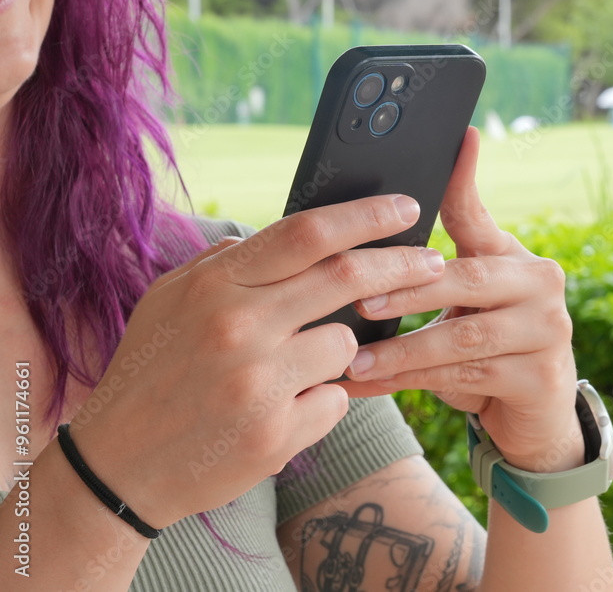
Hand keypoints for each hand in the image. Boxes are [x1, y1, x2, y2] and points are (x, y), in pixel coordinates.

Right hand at [69, 195, 446, 527]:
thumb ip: (225, 263)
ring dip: (341, 348)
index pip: (308, 233)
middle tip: (432, 263)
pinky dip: (321, 399)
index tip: (406, 206)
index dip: (367, 215)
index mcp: (215, 287)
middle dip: (402, 265)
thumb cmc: (149, 371)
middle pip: (349, 279)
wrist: (118, 466)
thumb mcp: (169, 300)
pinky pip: (335, 399)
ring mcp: (260, 385)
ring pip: (347, 344)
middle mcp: (239, 329)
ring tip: (291, 367)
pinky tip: (281, 409)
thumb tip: (285, 238)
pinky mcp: (277, 435)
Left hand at [344, 129, 584, 472]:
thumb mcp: (465, 306)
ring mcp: (548, 331)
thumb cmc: (487, 349)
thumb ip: (432, 273)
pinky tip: (374, 387)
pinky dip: (413, 384)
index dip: (464, 178)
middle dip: (408, 291)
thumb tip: (369, 235)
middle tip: (360, 300)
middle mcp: (541, 283)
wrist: (533, 414)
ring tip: (354, 359)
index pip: (478, 215)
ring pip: (464, 336)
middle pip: (468, 279)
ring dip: (403, 349)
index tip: (459, 136)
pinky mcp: (541, 378)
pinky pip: (467, 378)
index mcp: (514, 258)